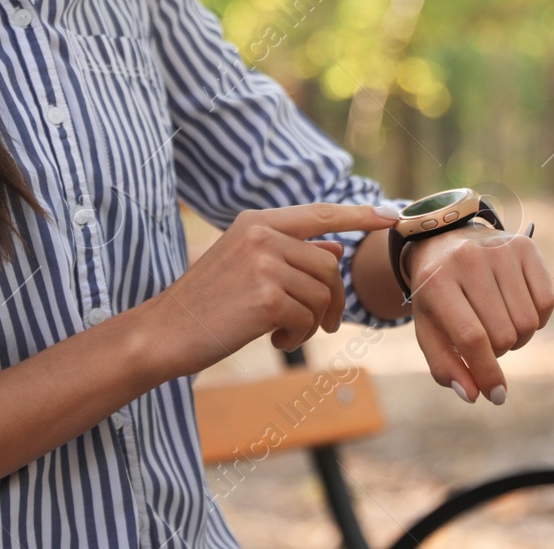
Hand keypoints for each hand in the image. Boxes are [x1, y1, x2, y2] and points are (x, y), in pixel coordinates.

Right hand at [145, 202, 399, 377]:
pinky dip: (298, 336)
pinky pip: (308, 317)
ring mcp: (264, 263)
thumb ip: (290, 253)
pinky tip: (275, 340)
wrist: (165, 332)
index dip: (358, 215)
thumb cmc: (206, 304)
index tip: (389, 217)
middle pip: (329, 263)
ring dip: (312, 321)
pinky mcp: (266, 297)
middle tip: (321, 324)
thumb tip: (336, 246)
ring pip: (321, 293)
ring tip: (284, 332)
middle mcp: (262, 234)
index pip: (320, 213)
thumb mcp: (246, 266)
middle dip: (332, 298)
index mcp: (256, 221)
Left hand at [404, 221, 553, 404]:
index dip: (487, 372)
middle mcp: (469, 260)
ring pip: (528, 322)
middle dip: (498, 352)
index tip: (496, 395)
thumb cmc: (436, 293)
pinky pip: (546, 302)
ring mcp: (499, 249)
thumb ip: (444, 366)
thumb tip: (473, 395)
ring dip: (517, 337)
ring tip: (499, 325)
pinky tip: (517, 311)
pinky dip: (537, 319)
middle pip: (504, 333)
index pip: (472, 338)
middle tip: (485, 341)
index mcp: (437, 281)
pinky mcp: (525, 246)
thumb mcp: (429, 329)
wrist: (443, 241)